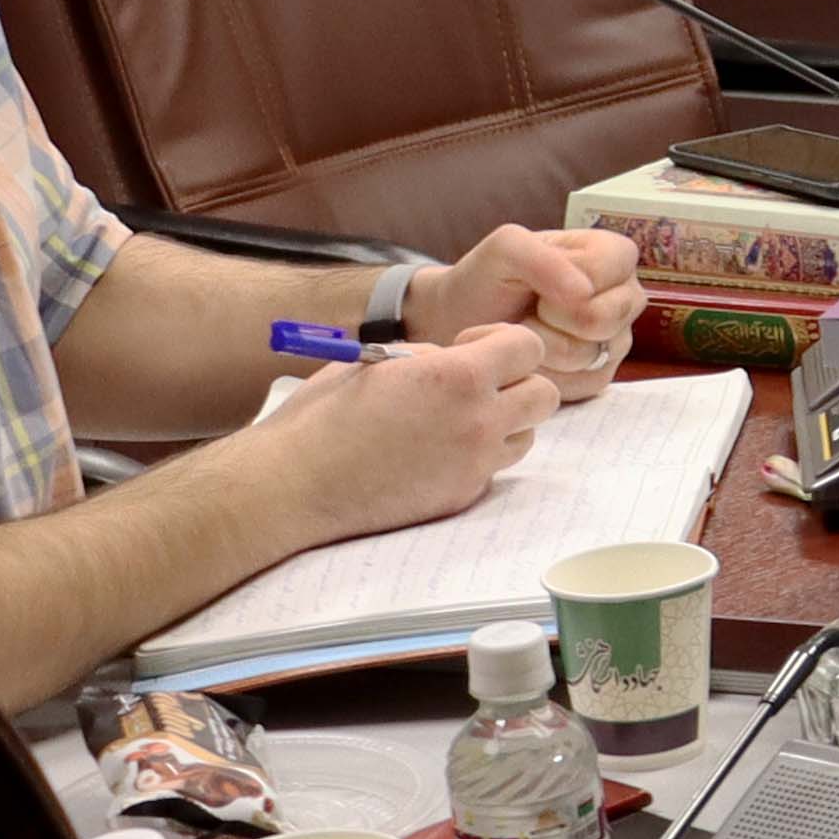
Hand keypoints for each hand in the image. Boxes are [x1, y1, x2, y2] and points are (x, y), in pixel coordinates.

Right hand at [247, 326, 557, 540]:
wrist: (294, 483)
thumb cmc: (324, 415)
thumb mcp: (380, 362)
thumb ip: (433, 356)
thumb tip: (460, 357)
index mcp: (458, 376)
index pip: (528, 345)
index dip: (504, 341)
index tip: (471, 347)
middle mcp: (478, 421)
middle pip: (544, 394)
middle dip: (516, 383)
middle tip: (476, 385)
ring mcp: (474, 464)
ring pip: (527, 435)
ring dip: (504, 422)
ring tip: (457, 419)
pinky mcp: (462, 497)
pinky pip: (494, 469)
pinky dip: (479, 457)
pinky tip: (438, 452)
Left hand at [415, 225, 640, 396]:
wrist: (460, 321)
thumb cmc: (486, 280)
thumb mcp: (505, 249)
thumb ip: (543, 259)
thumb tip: (584, 294)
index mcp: (613, 254)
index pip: (605, 270)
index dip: (562, 280)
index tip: (535, 280)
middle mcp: (625, 297)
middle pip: (602, 319)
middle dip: (551, 318)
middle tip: (530, 309)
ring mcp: (616, 339)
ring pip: (586, 354)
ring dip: (541, 345)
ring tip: (526, 330)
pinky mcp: (600, 375)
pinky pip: (579, 383)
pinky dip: (543, 371)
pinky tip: (532, 354)